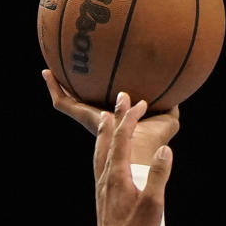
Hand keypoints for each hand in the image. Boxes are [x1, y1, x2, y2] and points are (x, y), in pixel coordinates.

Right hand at [42, 69, 179, 166]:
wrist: (141, 153)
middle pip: (83, 107)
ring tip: (49, 72)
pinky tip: (47, 73)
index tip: (94, 87)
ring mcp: (90, 123)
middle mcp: (99, 125)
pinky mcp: (84, 120)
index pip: (105, 112)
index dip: (100, 101)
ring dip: (58, 88)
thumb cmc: (155, 144)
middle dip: (74, 94)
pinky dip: (55, 88)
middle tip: (64, 78)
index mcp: (115, 126)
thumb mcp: (168, 120)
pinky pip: (65, 104)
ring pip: (69, 105)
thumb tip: (177, 95)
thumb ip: (171, 108)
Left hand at [90, 91, 174, 225]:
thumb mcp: (153, 204)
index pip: (123, 139)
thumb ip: (158, 175)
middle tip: (119, 98)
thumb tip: (163, 149)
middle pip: (108, 140)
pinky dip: (103, 151)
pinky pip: (99, 165)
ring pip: (99, 152)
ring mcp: (101, 188)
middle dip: (115, 117)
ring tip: (106, 120)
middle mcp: (105, 178)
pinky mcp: (101, 198)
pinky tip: (106, 157)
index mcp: (117, 176)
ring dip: (105, 133)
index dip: (131, 118)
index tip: (140, 102)